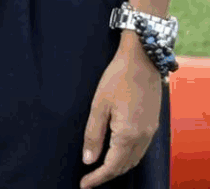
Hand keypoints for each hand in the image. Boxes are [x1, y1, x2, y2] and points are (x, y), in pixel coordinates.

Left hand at [81, 38, 162, 187]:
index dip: (97, 178)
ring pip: (135, 160)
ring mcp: (151, 132)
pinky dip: (128, 158)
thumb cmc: (116, 79)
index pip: (112, 166)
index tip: (84, 185)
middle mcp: (143, 137)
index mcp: (128, 134)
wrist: (142, 61)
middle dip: (107, 176)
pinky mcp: (153, 125)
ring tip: (100, 171)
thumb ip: (93, 135)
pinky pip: (141, 150)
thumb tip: (88, 160)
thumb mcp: (98, 105)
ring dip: (118, 168)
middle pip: (125, 166)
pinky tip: (117, 154)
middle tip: (89, 180)